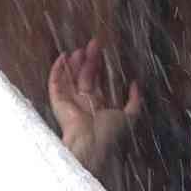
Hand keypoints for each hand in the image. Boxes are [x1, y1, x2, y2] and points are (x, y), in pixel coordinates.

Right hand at [48, 38, 141, 176]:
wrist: (91, 145)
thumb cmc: (110, 134)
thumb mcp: (130, 116)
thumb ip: (134, 101)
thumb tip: (135, 84)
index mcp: (97, 108)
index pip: (97, 83)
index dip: (99, 67)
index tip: (102, 53)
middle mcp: (82, 105)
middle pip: (84, 77)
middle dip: (89, 61)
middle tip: (93, 45)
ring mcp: (69, 103)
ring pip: (70, 78)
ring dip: (74, 63)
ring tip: (80, 49)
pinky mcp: (57, 103)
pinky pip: (55, 84)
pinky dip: (57, 70)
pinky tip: (62, 57)